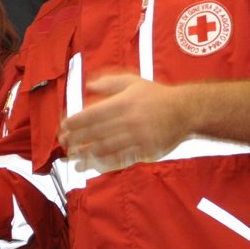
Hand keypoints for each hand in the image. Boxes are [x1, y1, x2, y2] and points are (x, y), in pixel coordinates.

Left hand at [59, 72, 185, 165]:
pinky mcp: (145, 150)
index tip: (64, 128)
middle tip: (64, 144)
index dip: (74, 123)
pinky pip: (121, 159)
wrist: (186, 111)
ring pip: (105, 149)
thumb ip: (110, 83)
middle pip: (94, 133)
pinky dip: (105, 163)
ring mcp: (136, 137)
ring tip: (74, 160)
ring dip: (87, 156)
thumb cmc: (157, 96)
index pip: (91, 115)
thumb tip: (89, 85)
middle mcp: (128, 120)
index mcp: (122, 103)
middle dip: (76, 140)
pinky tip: (94, 166)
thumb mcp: (133, 82)